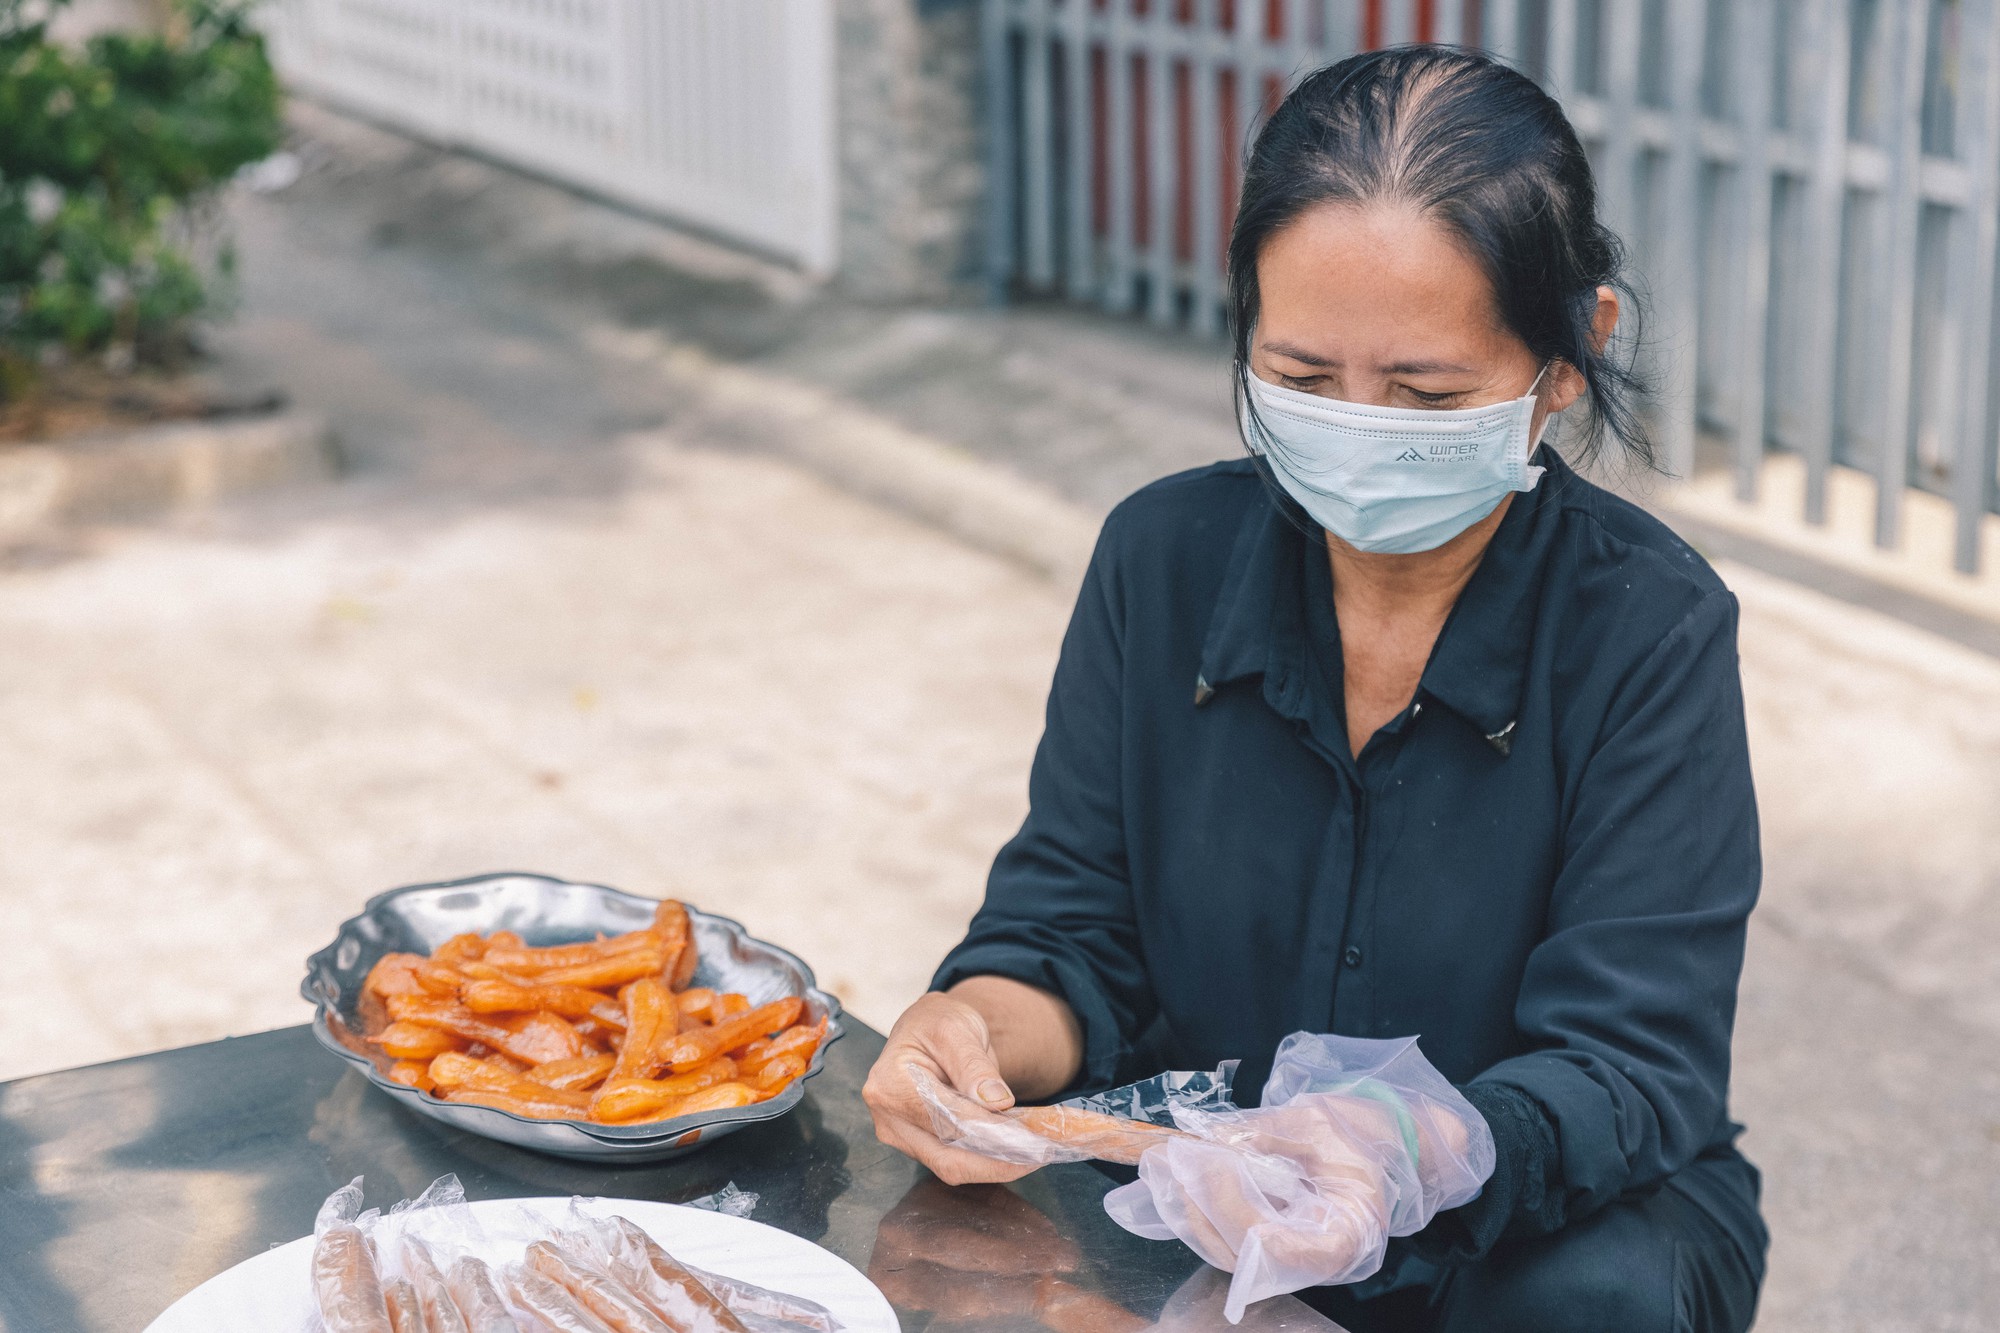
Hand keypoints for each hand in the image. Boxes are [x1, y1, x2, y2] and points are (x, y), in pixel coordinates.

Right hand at [863, 992, 1034, 1184]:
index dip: (988, 1132)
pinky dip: (987, 1159)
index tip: (1028, 1137)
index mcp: (890, 1085)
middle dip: (996, 1160)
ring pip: (952, 1166)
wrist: (928, 1028)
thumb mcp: (957, 1030)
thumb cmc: (938, 1022)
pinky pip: (955, 1161)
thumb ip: (974, 1067)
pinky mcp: (918, 1145)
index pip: (944, 1120)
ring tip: (1035, 1152)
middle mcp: (888, 1118)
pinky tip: (1017, 1150)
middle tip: (1040, 1154)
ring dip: (996, 1163)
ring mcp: (901, 1136)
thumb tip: (997, 1103)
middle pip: (946, 1156)